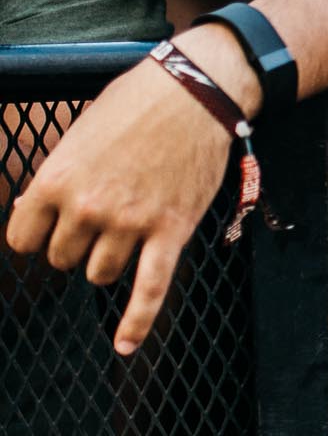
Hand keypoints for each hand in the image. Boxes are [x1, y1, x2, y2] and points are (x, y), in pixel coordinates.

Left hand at [4, 48, 241, 354]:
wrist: (196, 89)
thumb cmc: (136, 102)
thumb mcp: (80, 133)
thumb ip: (56, 176)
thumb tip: (31, 211)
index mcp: (56, 180)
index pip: (22, 239)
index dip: (37, 234)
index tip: (52, 225)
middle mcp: (88, 207)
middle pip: (63, 259)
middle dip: (76, 244)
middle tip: (98, 219)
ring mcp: (131, 223)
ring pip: (101, 274)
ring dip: (107, 262)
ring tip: (124, 234)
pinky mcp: (171, 231)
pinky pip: (151, 288)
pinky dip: (137, 321)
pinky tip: (125, 346)